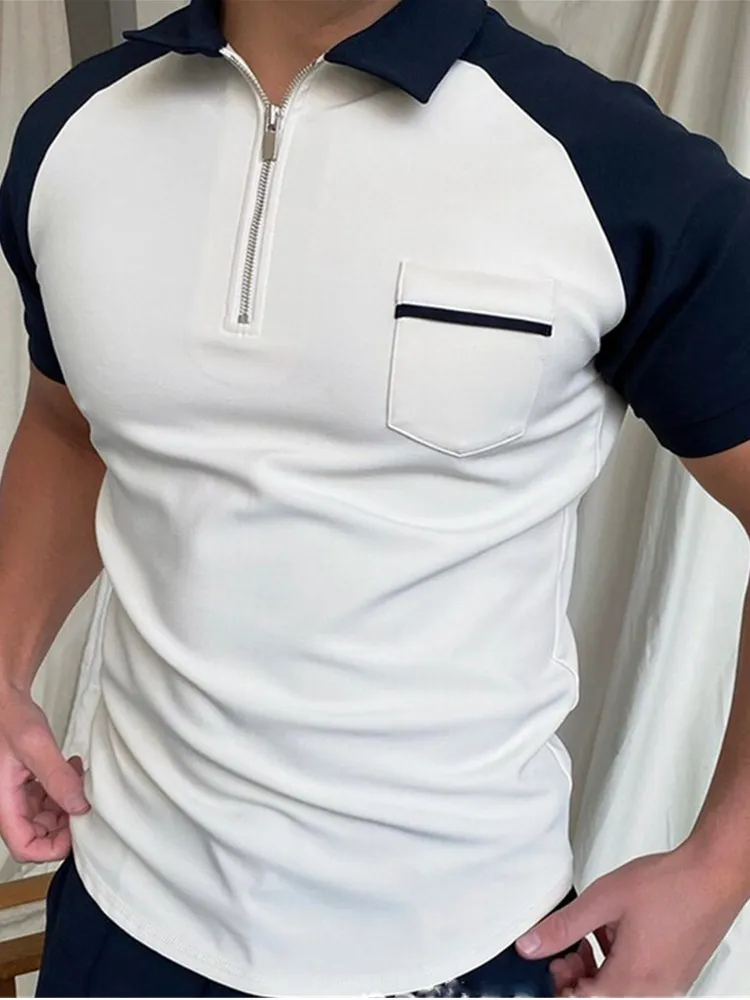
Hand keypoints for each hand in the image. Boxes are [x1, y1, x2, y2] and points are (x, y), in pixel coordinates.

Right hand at [0, 685, 88, 862]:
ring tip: (80, 779)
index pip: (25, 847)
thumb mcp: (36, 746)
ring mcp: (20, 795)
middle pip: (40, 836)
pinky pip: (50, 800)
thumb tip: (80, 806)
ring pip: (48, 818)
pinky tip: (73, 770)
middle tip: (87, 801)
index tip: (79, 830)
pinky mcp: (29, 784)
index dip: (53, 848)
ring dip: (68, 805)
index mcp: (4, 802)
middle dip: (66, 823)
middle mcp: (10, 803)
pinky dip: (65, 790)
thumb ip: (57, 777)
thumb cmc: (11, 718)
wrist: (7, 701)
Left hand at [514, 847, 746, 995]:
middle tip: (569, 947)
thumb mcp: (603, 900)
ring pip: (620, 991)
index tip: (554, 962)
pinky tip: (616, 934)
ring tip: (591, 935)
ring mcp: (667, 986)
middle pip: (602, 998)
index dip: (561, 985)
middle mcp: (653, 992)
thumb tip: (529, 946)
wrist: (712, 875)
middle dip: (578, 976)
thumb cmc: (668, 885)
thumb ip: (563, 927)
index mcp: (632, 981)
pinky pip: (640, 982)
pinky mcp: (676, 975)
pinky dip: (620, 964)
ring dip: (598, 968)